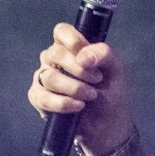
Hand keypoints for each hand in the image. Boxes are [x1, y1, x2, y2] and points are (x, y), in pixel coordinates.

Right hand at [27, 23, 135, 154]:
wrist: (108, 124)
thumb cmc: (111, 92)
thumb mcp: (116, 70)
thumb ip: (104, 54)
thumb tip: (82, 56)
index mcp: (72, 48)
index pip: (61, 31)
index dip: (71, 40)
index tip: (84, 54)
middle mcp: (54, 60)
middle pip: (54, 54)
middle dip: (78, 69)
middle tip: (97, 79)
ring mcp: (44, 78)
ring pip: (48, 77)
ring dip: (73, 88)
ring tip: (91, 96)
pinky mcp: (38, 98)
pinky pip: (42, 97)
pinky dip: (62, 103)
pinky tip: (78, 106)